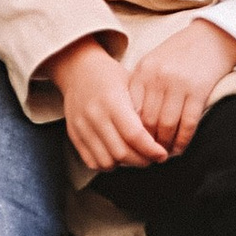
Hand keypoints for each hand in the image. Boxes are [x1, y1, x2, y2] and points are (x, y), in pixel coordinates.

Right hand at [49, 38, 166, 175]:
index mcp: (112, 101)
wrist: (78, 70)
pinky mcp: (73, 135)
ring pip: (106, 162)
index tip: (162, 154)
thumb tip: (160, 139)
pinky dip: (108, 165)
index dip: (151, 150)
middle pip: (121, 152)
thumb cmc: (110, 76)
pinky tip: (118, 156)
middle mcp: (95, 115)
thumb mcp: (131, 84)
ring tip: (136, 157)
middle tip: (152, 158)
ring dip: (125, 165)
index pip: (134, 135)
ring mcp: (82, 127)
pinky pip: (92, 162)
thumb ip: (143, 111)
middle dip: (142, 160)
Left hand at [128, 18, 235, 160]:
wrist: (213, 37)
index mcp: (143, 70)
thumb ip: (142, 87)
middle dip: (148, 142)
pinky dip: (183, 140)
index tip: (135, 143)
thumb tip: (133, 123)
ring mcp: (178, 84)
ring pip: (166, 126)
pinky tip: (180, 147)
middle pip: (147, 121)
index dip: (132, 131)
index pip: (131, 110)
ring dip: (165, 145)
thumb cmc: (181, 53)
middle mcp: (157, 77)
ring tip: (165, 153)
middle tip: (149, 155)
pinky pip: (187, 123)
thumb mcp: (154, 63)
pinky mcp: (198, 91)